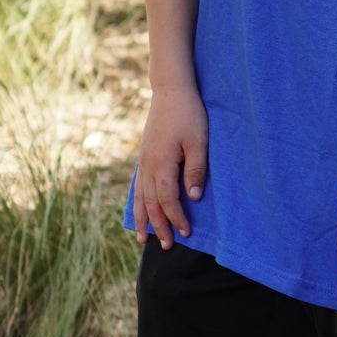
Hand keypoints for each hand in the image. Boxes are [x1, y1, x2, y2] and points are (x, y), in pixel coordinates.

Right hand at [134, 85, 207, 246]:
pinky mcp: (144, 155)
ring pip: (140, 196)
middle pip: (150, 203)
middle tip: (167, 246)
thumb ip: (195, 170)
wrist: (171, 90)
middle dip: (159, 226)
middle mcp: (148, 165)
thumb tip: (193, 197)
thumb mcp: (198, 141)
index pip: (167, 199)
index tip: (186, 232)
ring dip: (143, 218)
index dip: (176, 217)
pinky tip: (139, 210)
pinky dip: (138, 201)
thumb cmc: (189, 114)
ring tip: (144, 238)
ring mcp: (143, 160)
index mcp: (161, 163)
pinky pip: (138, 185)